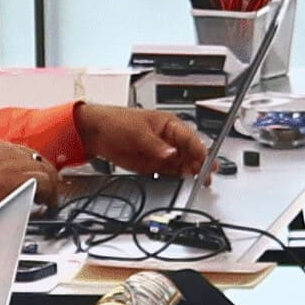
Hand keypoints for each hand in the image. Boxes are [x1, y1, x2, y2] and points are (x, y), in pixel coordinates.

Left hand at [82, 102, 212, 177]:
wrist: (97, 133)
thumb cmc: (117, 122)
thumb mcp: (137, 132)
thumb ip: (156, 146)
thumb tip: (171, 154)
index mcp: (169, 125)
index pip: (190, 138)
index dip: (200, 150)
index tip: (206, 161)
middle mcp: (169, 139)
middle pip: (191, 152)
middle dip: (201, 163)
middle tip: (207, 175)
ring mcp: (163, 153)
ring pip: (184, 163)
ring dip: (192, 171)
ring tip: (200, 180)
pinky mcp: (155, 165)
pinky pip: (172, 172)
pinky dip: (179, 177)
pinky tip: (186, 181)